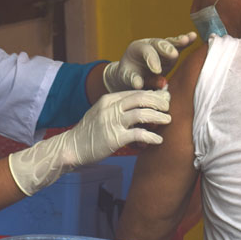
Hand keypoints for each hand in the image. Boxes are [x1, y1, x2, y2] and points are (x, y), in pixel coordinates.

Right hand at [8, 90, 169, 195]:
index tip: (163, 98)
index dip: (152, 94)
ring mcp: (112, 122)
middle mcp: (110, 108)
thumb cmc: (89, 132)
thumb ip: (117, 108)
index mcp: (108, 99)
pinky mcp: (115, 138)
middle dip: (158, 101)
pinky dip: (151, 137)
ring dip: (158, 117)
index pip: (134, 92)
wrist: (72, 147)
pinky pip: (139, 135)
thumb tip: (140, 106)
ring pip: (142, 114)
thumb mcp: (101, 113)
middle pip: (140, 98)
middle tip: (168, 107)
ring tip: (168, 120)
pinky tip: (158, 140)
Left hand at [103, 33, 196, 91]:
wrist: (133, 76)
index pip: (146, 51)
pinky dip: (186, 41)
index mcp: (135, 48)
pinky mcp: (171, 53)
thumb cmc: (129, 77)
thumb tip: (139, 85)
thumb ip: (133, 80)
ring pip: (170, 42)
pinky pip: (179, 46)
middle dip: (166, 49)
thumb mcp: (127, 79)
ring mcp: (161, 48)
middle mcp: (149, 44)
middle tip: (173, 55)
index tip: (157, 71)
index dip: (152, 60)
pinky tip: (193, 36)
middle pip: (158, 43)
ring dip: (178, 42)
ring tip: (186, 40)